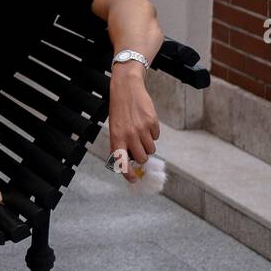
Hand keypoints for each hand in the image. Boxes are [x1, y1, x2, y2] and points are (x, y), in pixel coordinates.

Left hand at [107, 62, 158, 182]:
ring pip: (151, 149)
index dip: (127, 174)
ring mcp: (142, 129)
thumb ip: (120, 144)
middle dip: (142, 156)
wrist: (126, 89)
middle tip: (138, 148)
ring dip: (147, 145)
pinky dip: (152, 133)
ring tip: (140, 133)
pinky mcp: (152, 122)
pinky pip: (156, 136)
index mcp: (116, 138)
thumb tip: (130, 162)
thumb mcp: (114, 128)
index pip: (121, 162)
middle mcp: (129, 135)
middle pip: (142, 158)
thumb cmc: (119, 111)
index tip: (133, 180)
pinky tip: (145, 123)